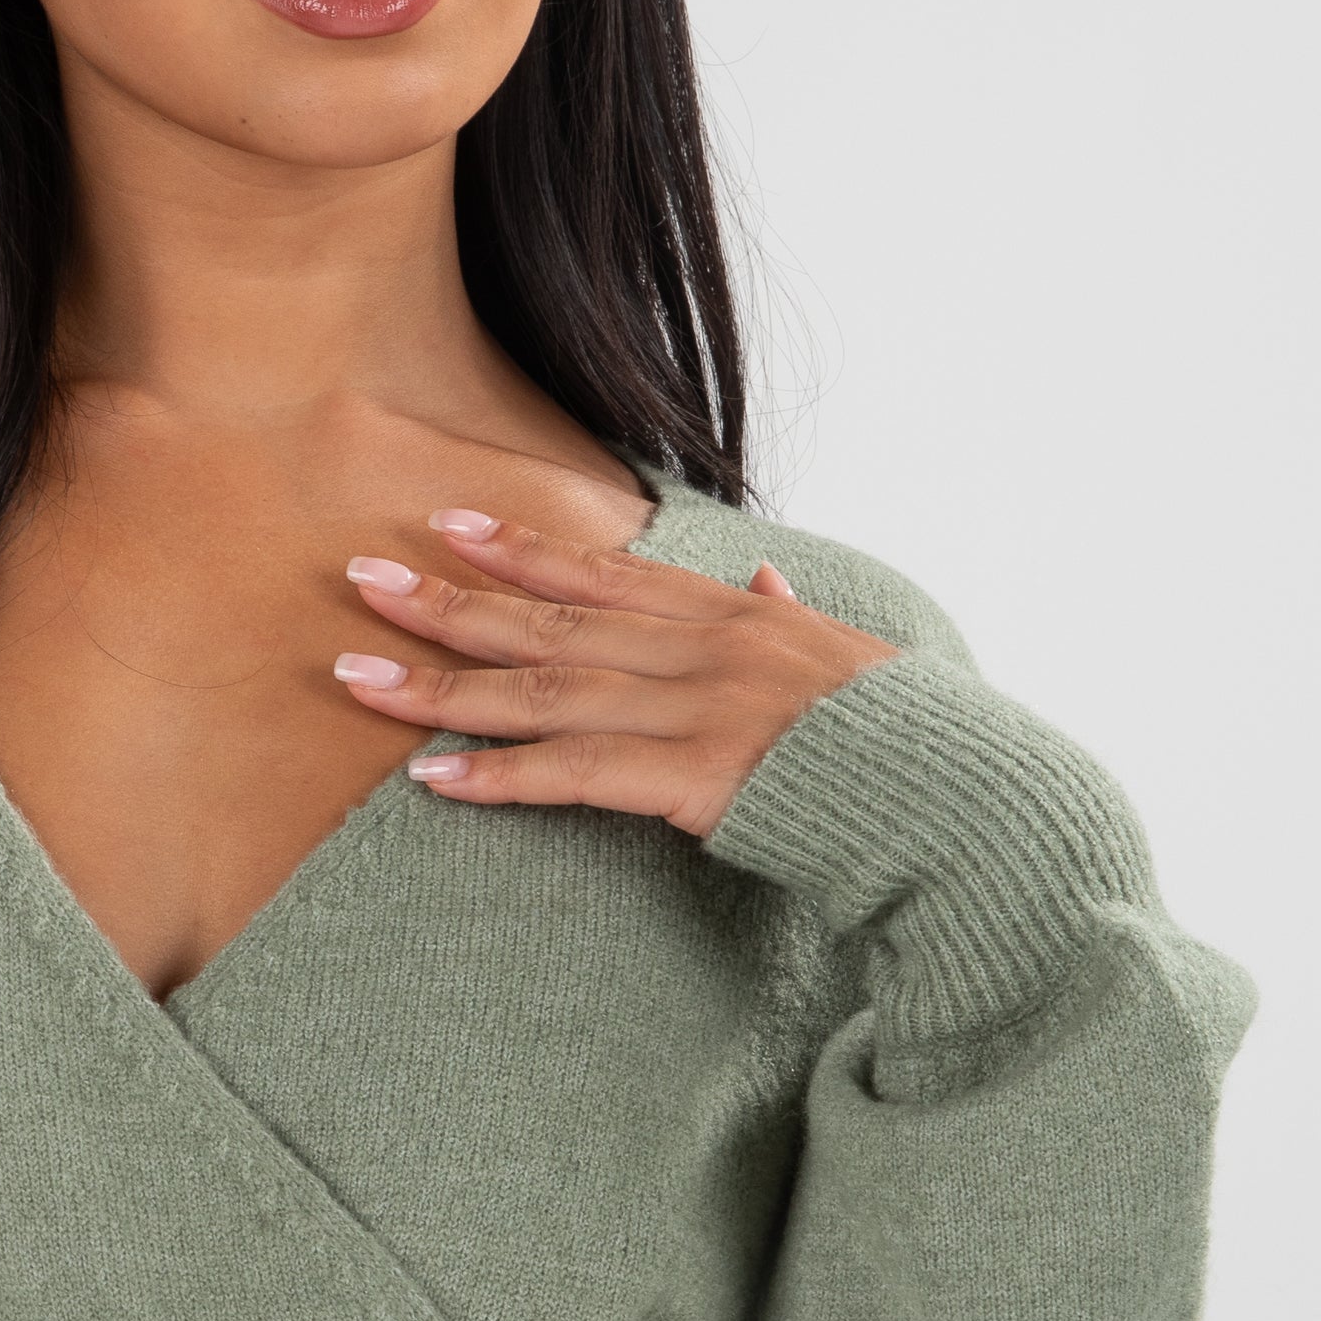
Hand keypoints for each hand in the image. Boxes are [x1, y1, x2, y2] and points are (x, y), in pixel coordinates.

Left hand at [331, 507, 894, 837]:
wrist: (961, 797)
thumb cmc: (903, 738)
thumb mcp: (847, 656)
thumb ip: (788, 612)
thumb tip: (763, 574)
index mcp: (736, 616)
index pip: (609, 571)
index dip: (524, 547)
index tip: (449, 523)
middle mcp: (707, 649)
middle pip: (554, 620)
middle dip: (452, 600)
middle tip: (362, 580)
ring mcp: (699, 711)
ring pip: (545, 691)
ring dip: (442, 687)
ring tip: (360, 678)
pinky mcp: (698, 779)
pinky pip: (577, 773)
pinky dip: (500, 776)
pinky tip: (432, 778)